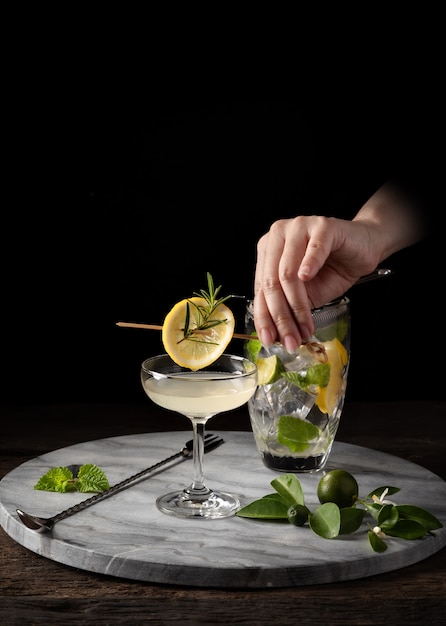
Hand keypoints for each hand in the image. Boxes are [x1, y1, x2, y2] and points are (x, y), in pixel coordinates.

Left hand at [253, 215, 380, 350]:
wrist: (363, 248)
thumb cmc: (332, 269)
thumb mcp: (306, 293)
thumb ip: (287, 305)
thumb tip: (274, 334)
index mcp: (268, 250)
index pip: (261, 287)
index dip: (264, 317)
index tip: (269, 340)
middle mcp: (278, 235)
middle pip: (272, 282)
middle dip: (281, 317)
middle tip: (291, 339)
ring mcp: (299, 227)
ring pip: (288, 271)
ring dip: (297, 305)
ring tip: (305, 326)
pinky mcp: (323, 226)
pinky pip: (313, 248)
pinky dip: (309, 264)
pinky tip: (307, 278)